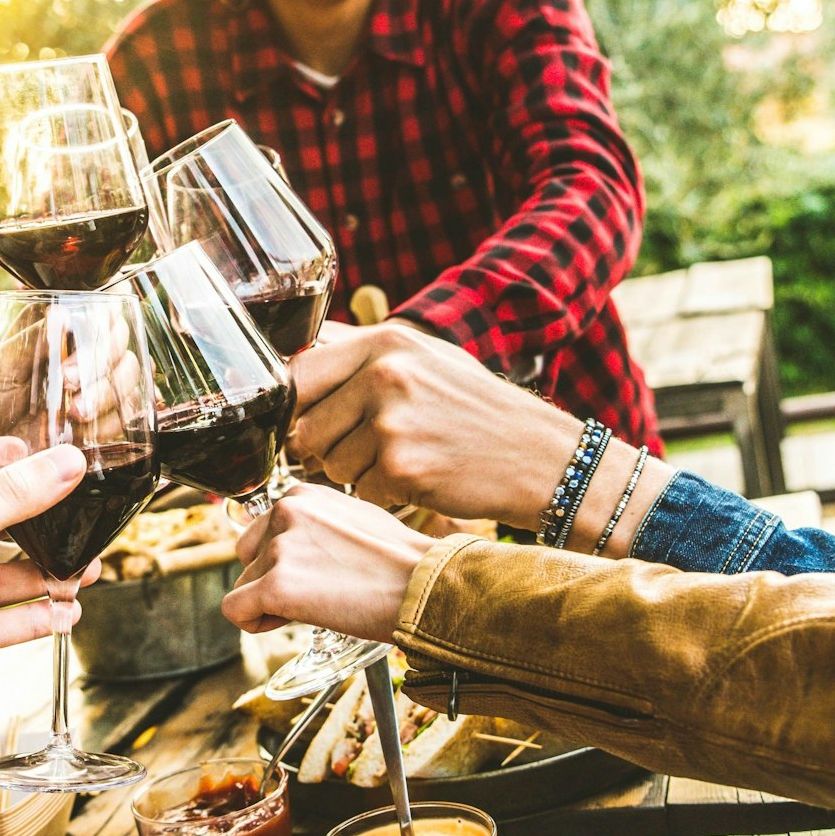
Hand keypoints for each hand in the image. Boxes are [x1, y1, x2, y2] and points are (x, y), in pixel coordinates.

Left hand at [222, 484, 435, 640]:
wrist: (425, 586)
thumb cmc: (402, 562)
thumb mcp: (352, 521)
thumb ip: (315, 526)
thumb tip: (295, 547)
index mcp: (302, 494)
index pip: (263, 532)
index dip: (283, 561)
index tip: (315, 575)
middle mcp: (286, 512)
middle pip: (248, 558)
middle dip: (271, 580)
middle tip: (316, 594)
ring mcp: (280, 547)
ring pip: (243, 585)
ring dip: (270, 602)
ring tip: (318, 606)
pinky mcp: (277, 584)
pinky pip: (235, 610)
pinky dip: (254, 623)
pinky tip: (289, 621)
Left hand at [287, 322, 578, 523]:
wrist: (541, 456)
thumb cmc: (477, 410)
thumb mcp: (425, 358)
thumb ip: (362, 357)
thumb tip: (293, 361)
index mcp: (385, 341)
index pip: (298, 372)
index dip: (297, 406)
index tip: (312, 420)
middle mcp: (384, 375)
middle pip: (305, 426)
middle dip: (325, 448)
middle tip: (365, 450)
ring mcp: (392, 421)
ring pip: (329, 463)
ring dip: (356, 473)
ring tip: (403, 459)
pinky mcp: (401, 467)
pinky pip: (361, 490)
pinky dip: (384, 494)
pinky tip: (420, 479)